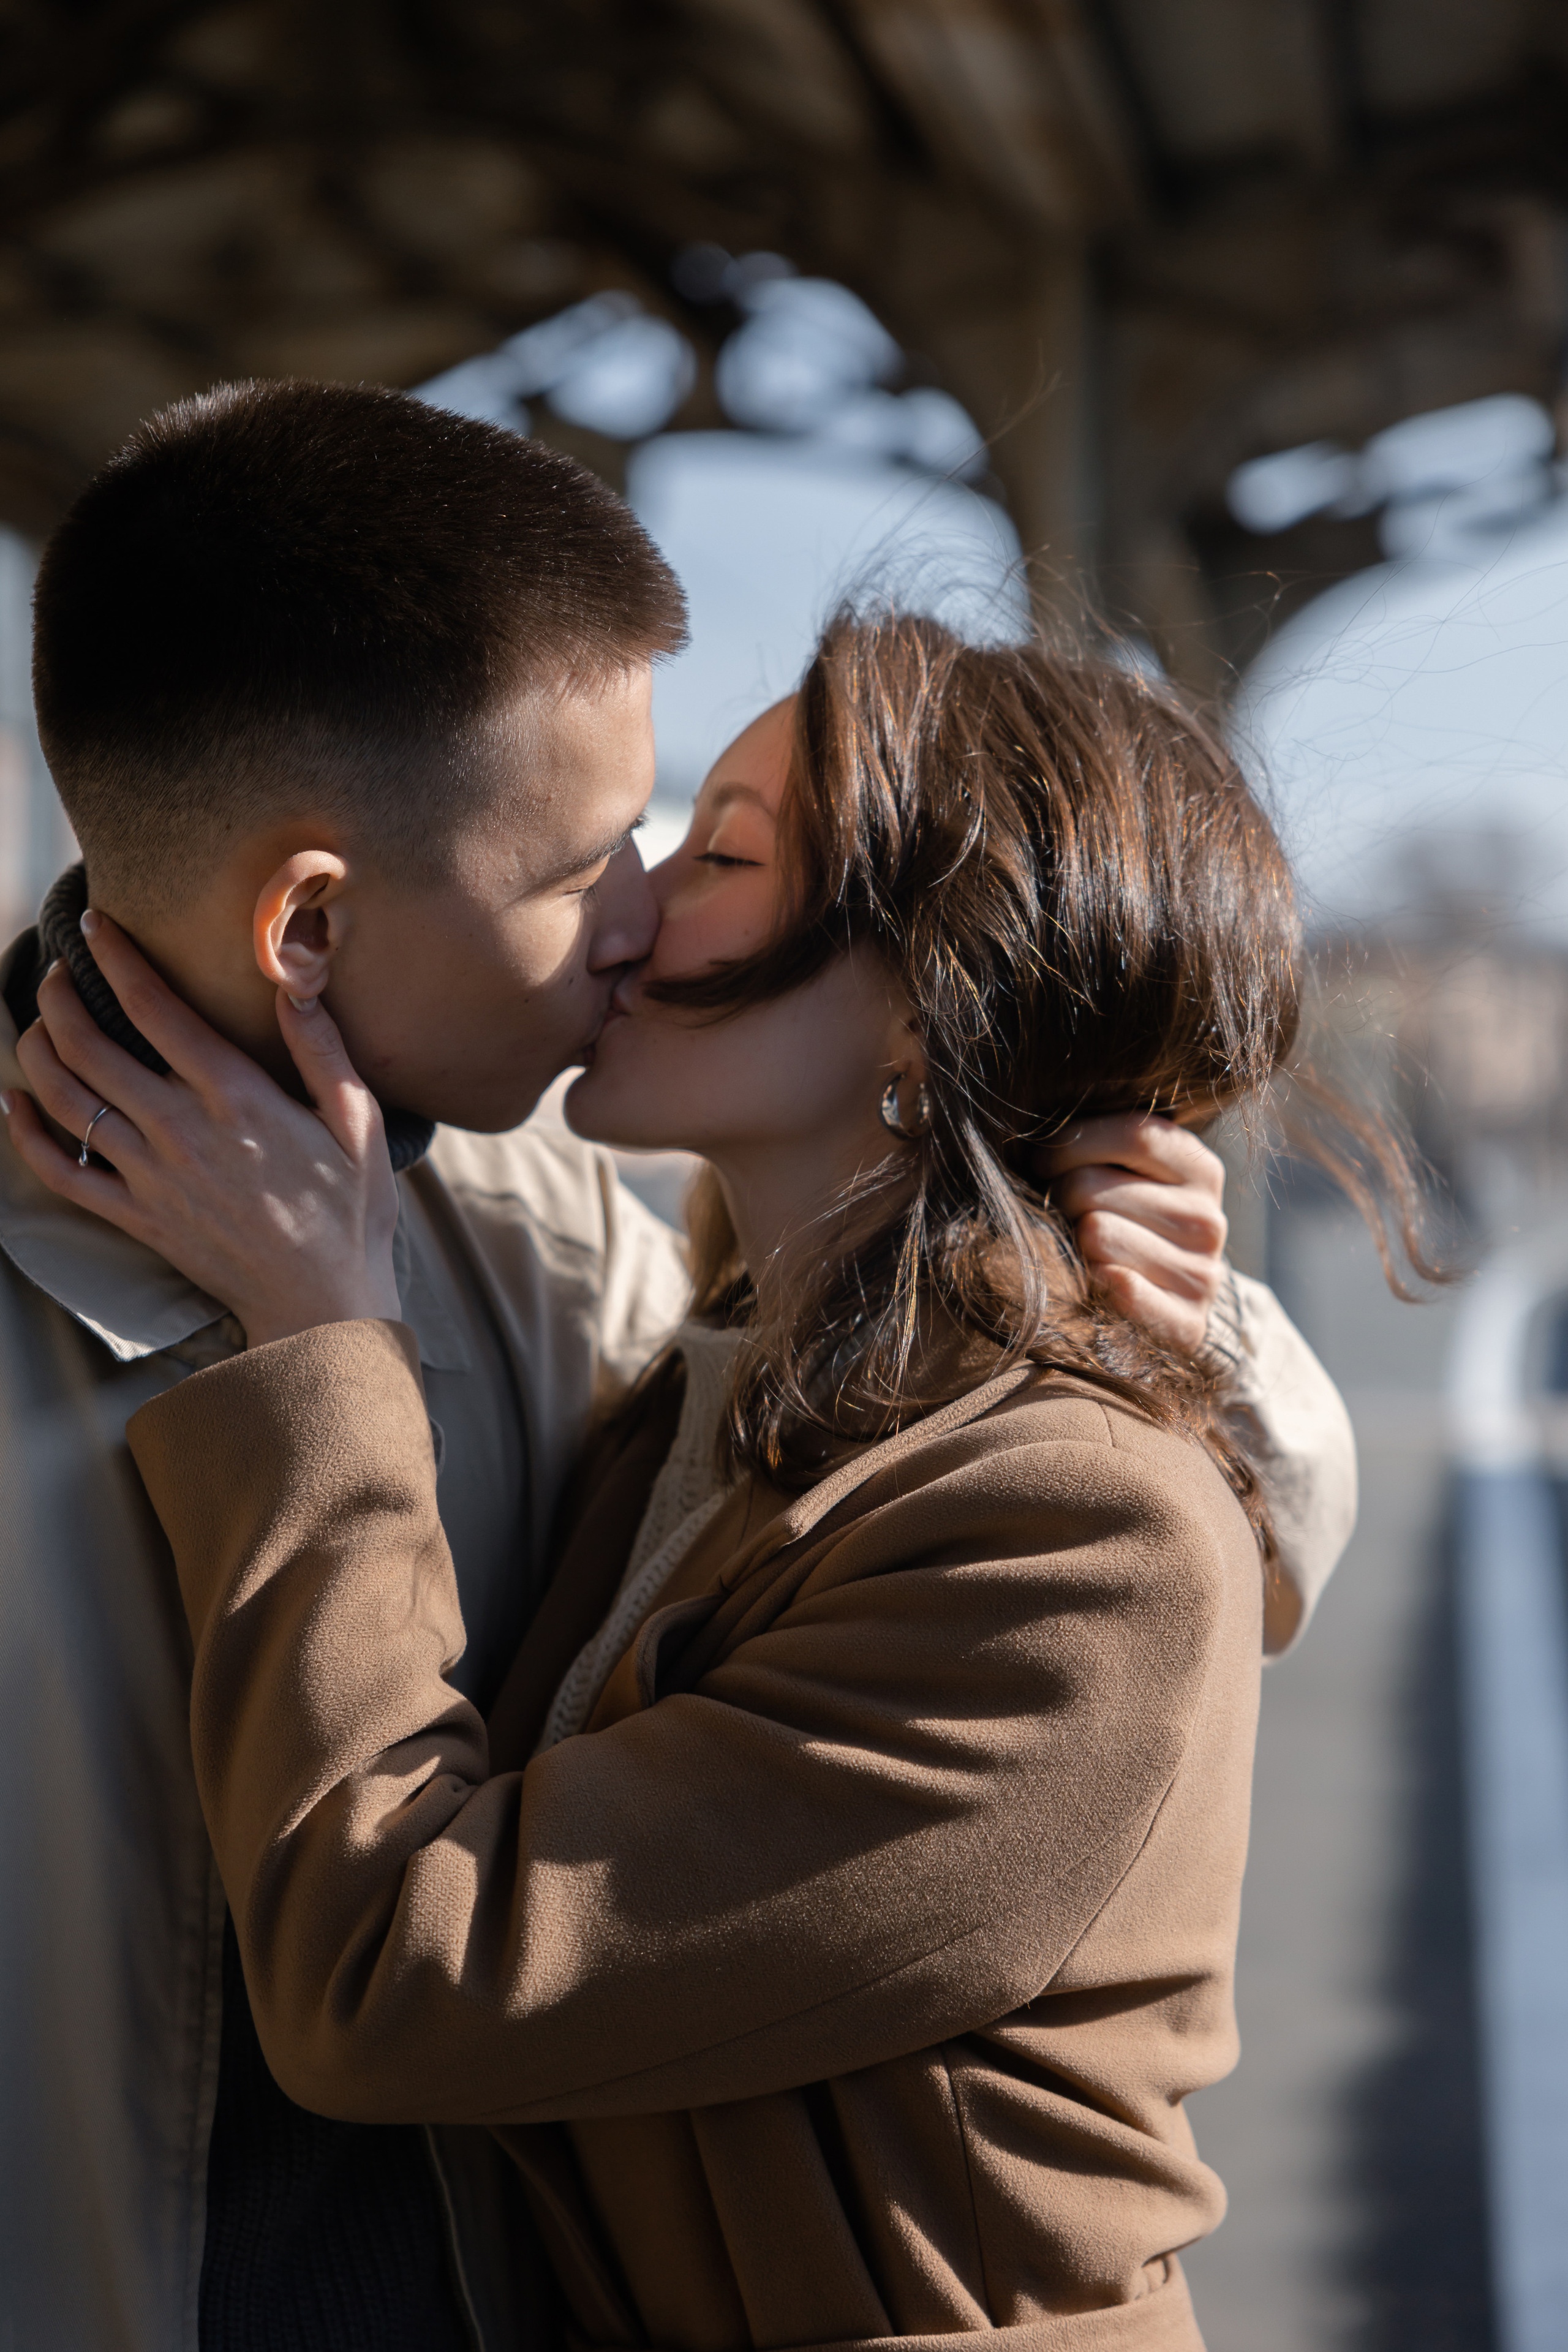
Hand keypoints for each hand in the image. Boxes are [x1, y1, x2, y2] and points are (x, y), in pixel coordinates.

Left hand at [0, 912, 401, 1347]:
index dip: (118, 961)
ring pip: (68, 1101)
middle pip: (93, 1048)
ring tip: (36, 1024)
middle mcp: (181, 1131)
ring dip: (39, 1053)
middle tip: (57, 972)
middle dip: (62, 999)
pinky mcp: (138, 1219)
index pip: (157, 1011)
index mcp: (236, 1098)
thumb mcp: (358, 1122)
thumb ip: (321, 1049)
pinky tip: (13, 1104)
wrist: (323, 1302)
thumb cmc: (349, 1212)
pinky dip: (28, 1137)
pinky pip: (64, 1173)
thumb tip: (293, 982)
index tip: (94, 927)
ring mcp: (152, 1178)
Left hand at [1036, 1113, 1228, 1356]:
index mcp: (1201, 1170)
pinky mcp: (1187, 1322)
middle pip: (1094, 1186)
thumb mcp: (1127, 1175)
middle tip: (1058, 1212)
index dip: (1071, 1143)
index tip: (1042, 1160)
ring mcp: (1201, 1274)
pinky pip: (1120, 1289)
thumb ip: (1101, 1148)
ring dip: (1070, 1243)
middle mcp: (1208, 1220)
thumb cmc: (1126, 1225)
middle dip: (1059, 1196)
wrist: (1166, 1306)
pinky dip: (1095, 1283)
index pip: (1134, 1135)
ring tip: (1076, 1248)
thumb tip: (1043, 1136)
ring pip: (1095, 1235)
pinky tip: (1092, 1281)